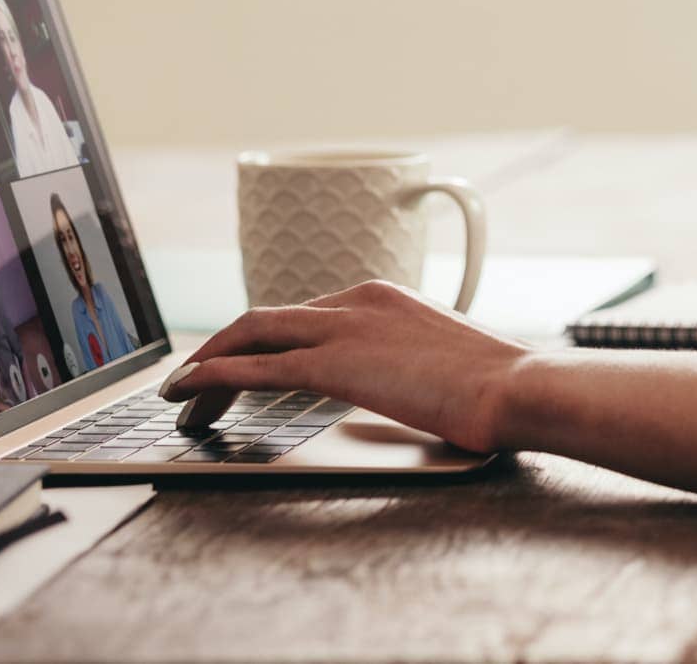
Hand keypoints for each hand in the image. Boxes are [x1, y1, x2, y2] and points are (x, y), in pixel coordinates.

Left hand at [158, 280, 533, 451]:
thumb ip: (406, 367)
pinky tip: (188, 394)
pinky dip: (214, 377)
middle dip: (222, 351)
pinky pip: (258, 367)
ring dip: (208, 365)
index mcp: (383, 298)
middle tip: (194, 385)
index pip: (304, 315)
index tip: (242, 368)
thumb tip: (397, 393)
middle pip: (268, 320)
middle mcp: (358, 299)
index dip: (262, 342)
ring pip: (251, 335)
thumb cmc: (495, 387)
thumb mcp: (440, 366)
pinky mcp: (335, 363)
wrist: (515, 386)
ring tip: (181, 398)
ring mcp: (345, 326)